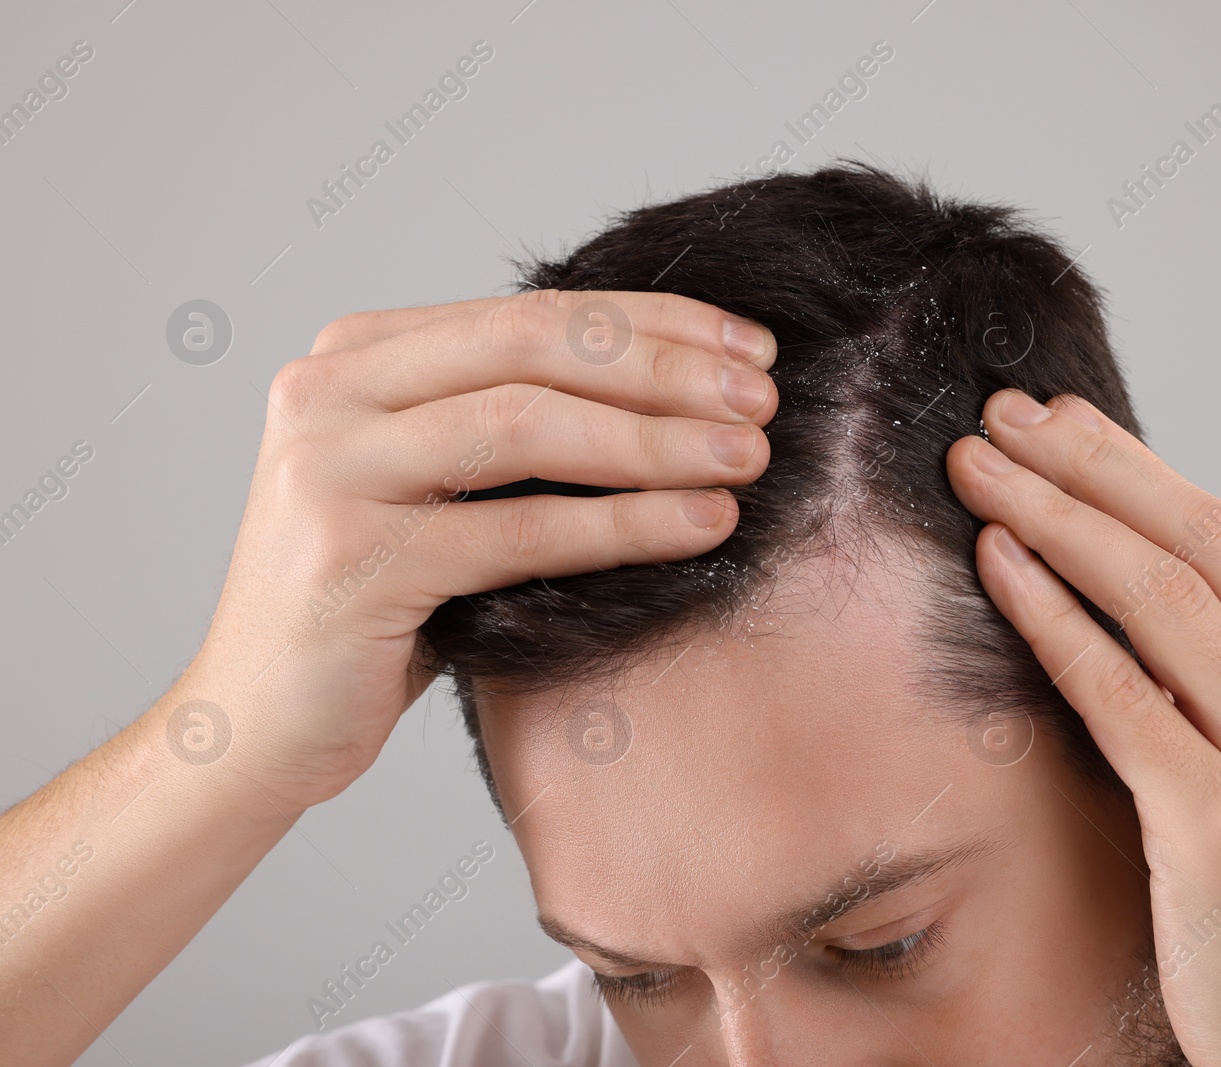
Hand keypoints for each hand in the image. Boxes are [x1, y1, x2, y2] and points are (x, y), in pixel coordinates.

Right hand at [184, 291, 776, 810]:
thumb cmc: (378, 603)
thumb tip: (688, 389)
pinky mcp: (350, 558)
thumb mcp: (442, 489)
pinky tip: (701, 526)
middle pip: (533, 349)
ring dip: (655, 440)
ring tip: (747, 459)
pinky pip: (518, 530)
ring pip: (527, 426)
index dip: (655, 322)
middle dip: (664, 369)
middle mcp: (327, 390)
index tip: (749, 350)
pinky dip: (623, 524)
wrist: (260, 723)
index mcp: (357, 354)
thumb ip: (515, 422)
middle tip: (762, 401)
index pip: (533, 312)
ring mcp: (329, 469)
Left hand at [946, 389, 1220, 1065]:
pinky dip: (1051, 615)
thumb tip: (1194, 599)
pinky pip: (1118, 691)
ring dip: (1056, 514)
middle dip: (1095, 463)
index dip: (1145, 475)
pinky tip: (996, 561)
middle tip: (1009, 415)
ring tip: (981, 465)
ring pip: (1160, 595)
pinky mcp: (1218, 825)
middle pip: (1205, 541)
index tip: (1069, 431)